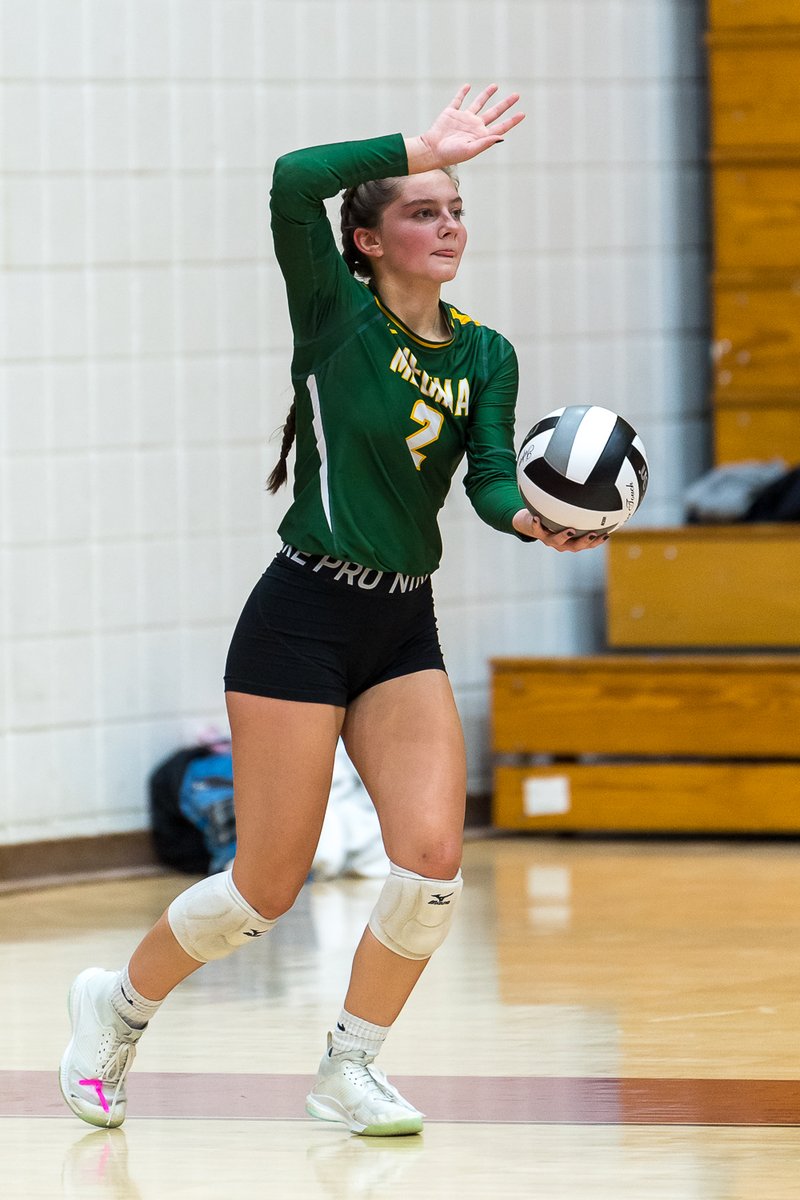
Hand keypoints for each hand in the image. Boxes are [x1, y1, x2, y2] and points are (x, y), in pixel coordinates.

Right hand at [406, 84, 524, 172]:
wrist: (432, 150)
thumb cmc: (451, 154)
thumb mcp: (470, 150)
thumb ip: (486, 142)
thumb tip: (502, 136)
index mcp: (481, 136)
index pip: (501, 126)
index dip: (512, 121)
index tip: (522, 114)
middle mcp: (475, 126)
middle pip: (494, 112)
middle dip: (505, 104)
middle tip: (516, 95)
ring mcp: (464, 118)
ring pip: (479, 103)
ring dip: (487, 94)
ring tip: (495, 86)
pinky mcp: (452, 113)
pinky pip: (459, 100)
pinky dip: (463, 92)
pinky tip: (467, 86)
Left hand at [512, 509, 609, 553]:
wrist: (534, 523)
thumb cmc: (556, 518)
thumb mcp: (570, 516)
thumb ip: (581, 511)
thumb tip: (601, 497)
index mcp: (572, 541)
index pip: (587, 544)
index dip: (597, 542)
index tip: (606, 534)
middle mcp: (562, 543)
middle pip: (575, 546)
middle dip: (584, 541)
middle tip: (593, 533)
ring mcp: (550, 540)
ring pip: (557, 541)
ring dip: (563, 536)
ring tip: (570, 530)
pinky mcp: (538, 533)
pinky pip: (537, 530)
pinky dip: (537, 524)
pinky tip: (536, 518)